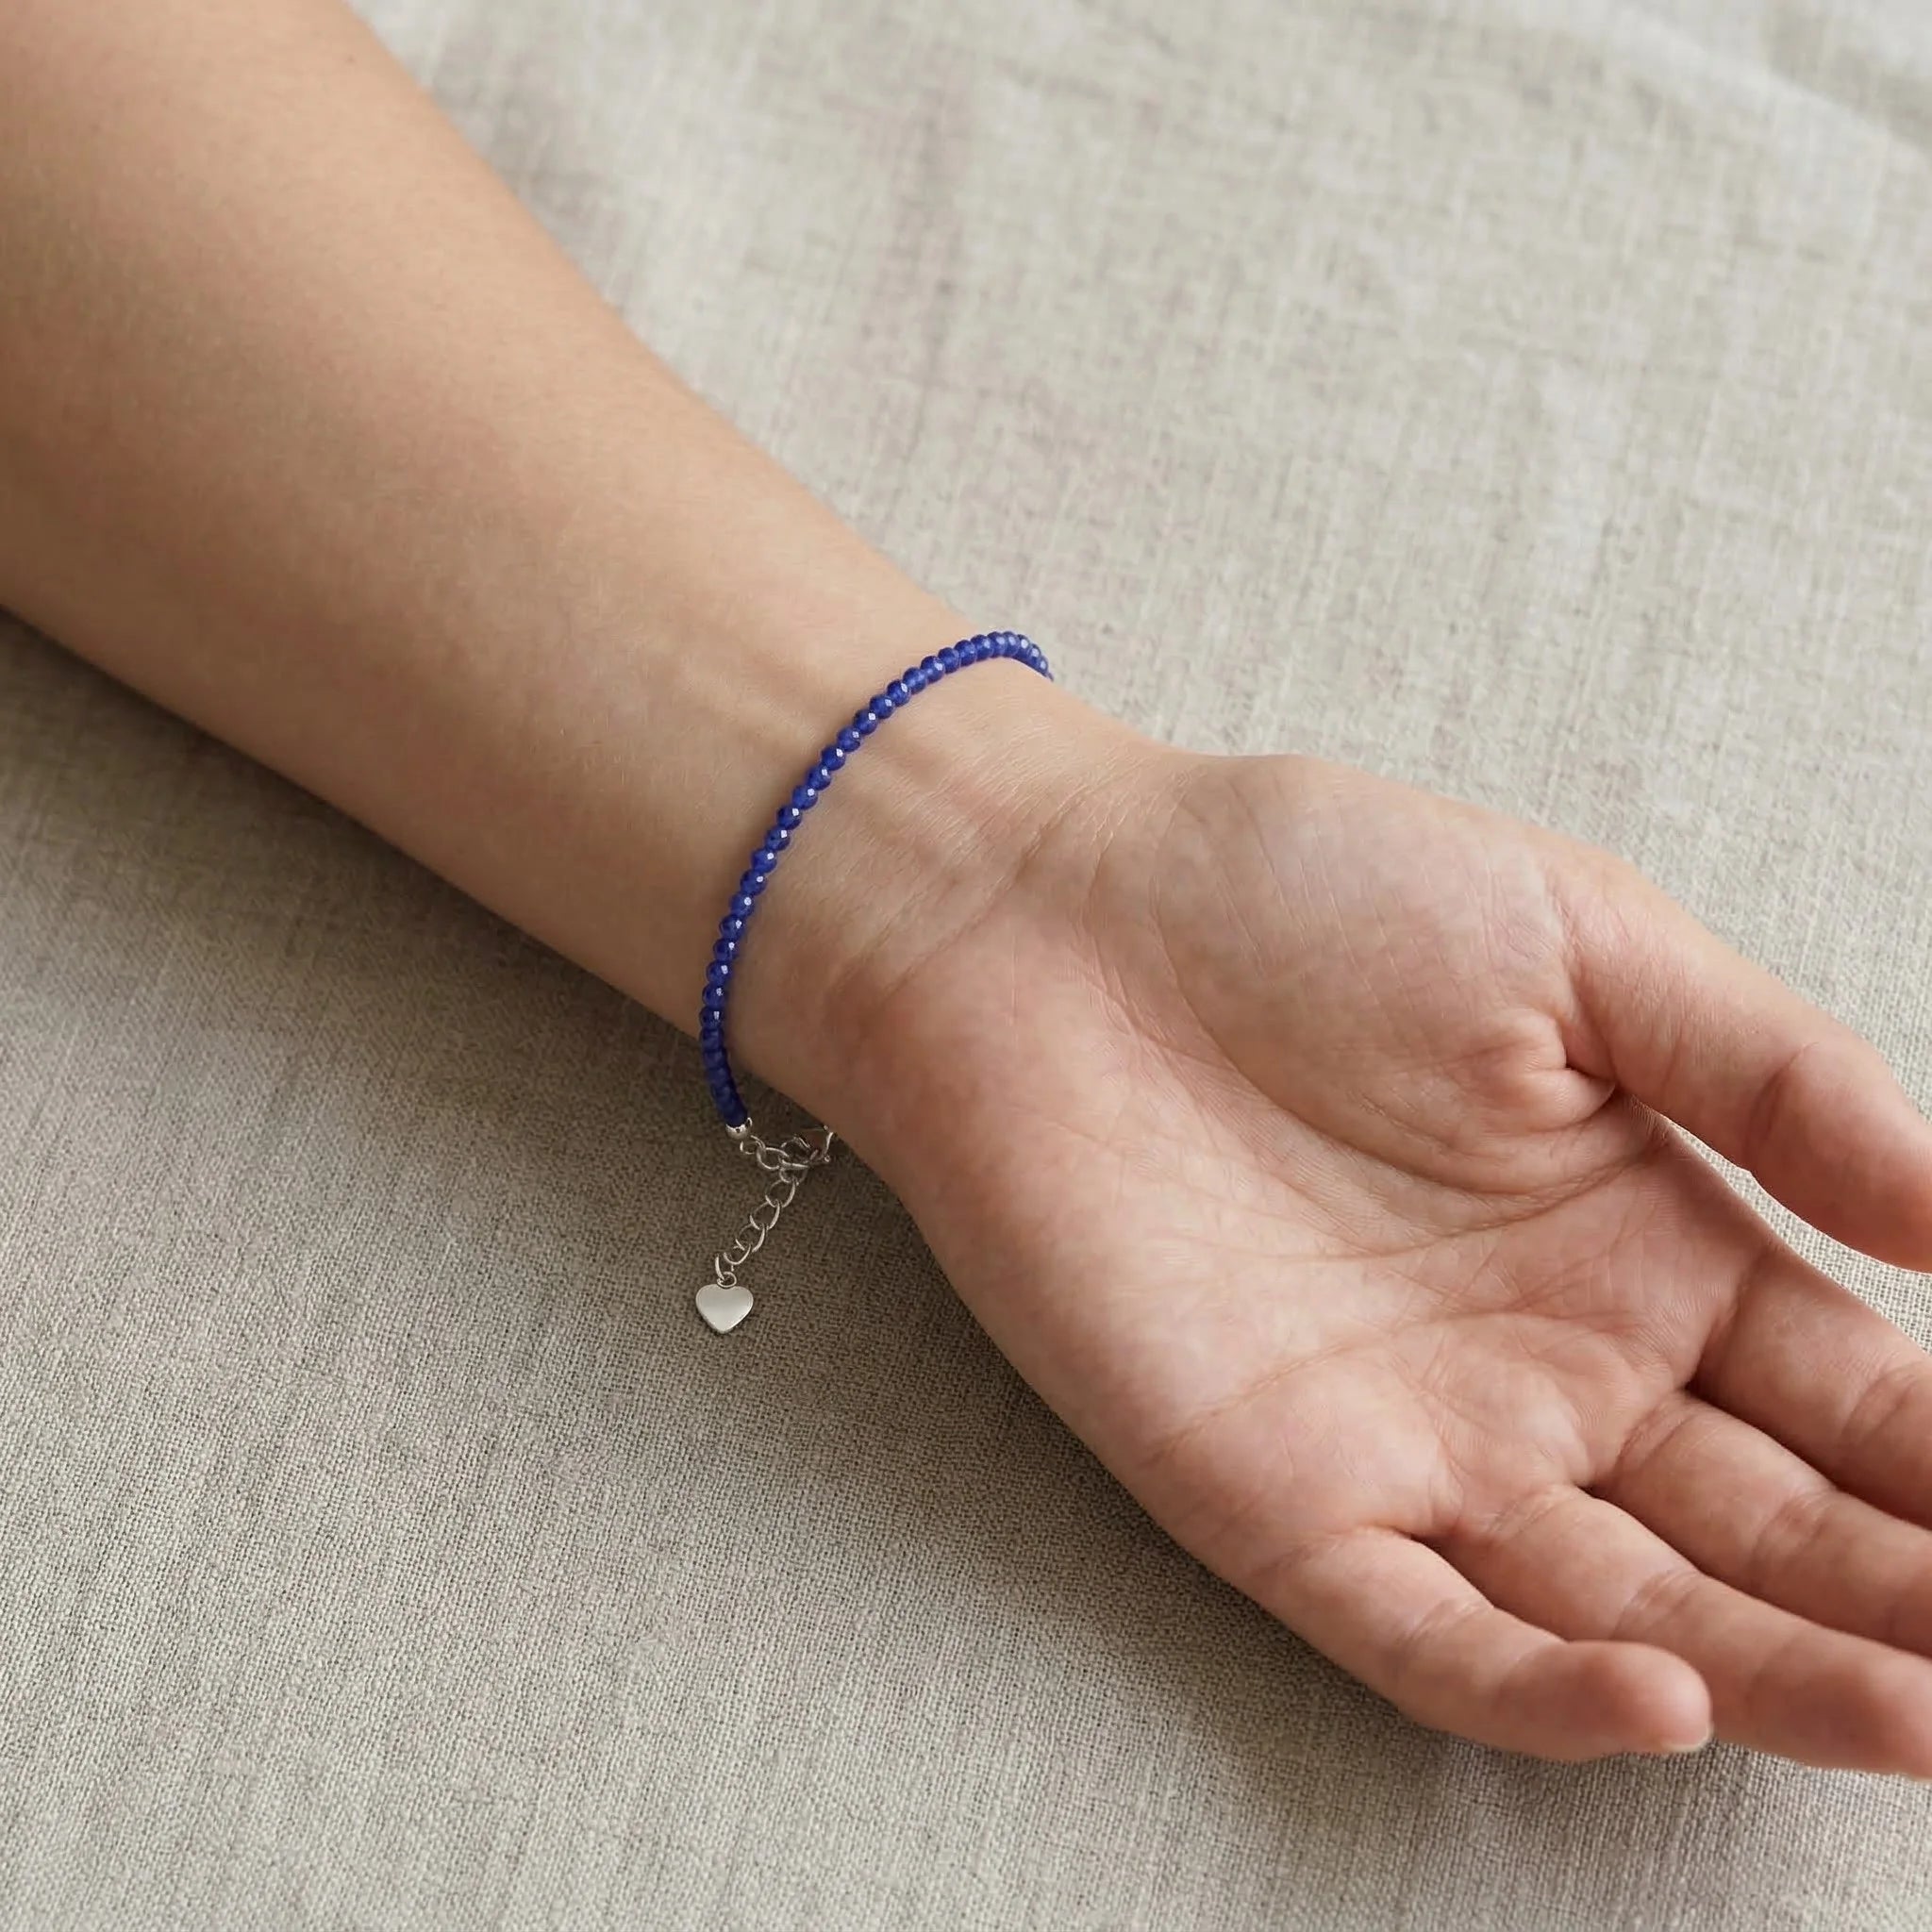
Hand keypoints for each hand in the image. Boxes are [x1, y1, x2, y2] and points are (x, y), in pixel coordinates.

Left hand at [829, 709, 1931, 1769]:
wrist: (1046, 917)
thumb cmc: (1297, 893)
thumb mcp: (1579, 939)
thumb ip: (1774, 1075)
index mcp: (1640, 1239)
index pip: (1853, 1397)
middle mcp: (1546, 1366)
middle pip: (1764, 1530)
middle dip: (1897, 1601)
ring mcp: (1411, 1441)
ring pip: (1621, 1609)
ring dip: (1766, 1674)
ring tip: (1916, 1718)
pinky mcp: (1270, 1491)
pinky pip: (1417, 1626)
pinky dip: (1534, 1682)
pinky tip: (1660, 1694)